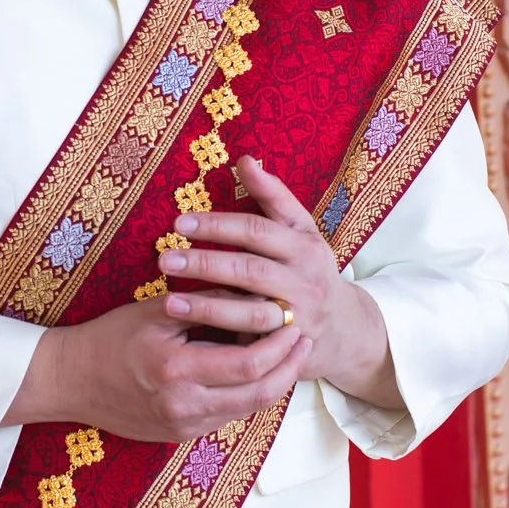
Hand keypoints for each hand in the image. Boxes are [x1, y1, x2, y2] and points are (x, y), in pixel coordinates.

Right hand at [4, 294, 311, 442]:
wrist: (69, 381)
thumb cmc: (109, 338)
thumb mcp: (156, 311)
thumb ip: (204, 304)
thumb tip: (250, 290)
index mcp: (177, 370)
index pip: (248, 365)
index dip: (279, 346)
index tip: (293, 322)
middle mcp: (184, 405)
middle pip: (258, 395)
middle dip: (288, 367)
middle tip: (303, 340)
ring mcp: (183, 426)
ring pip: (247, 409)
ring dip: (273, 383)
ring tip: (288, 354)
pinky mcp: (180, 435)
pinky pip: (227, 416)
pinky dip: (247, 394)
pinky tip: (256, 372)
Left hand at [156, 154, 401, 409]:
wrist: (344, 329)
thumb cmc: (310, 269)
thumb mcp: (300, 230)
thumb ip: (272, 196)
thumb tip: (244, 159)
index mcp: (304, 244)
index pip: (256, 230)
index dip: (218, 225)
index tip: (180, 223)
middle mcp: (304, 279)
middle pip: (249, 270)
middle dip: (205, 264)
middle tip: (164, 258)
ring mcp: (299, 315)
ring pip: (250, 311)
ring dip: (207, 306)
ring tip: (170, 301)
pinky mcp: (288, 348)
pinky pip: (252, 342)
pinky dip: (222, 338)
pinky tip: (192, 335)